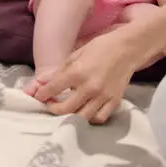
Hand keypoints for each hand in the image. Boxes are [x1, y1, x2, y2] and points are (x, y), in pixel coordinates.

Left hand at [32, 26, 149, 123]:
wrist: (127, 49)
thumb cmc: (100, 48)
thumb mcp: (76, 54)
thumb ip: (60, 71)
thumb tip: (42, 82)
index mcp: (78, 72)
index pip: (53, 89)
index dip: (42, 95)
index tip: (38, 97)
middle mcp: (89, 87)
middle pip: (65, 109)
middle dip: (53, 109)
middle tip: (50, 104)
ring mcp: (103, 97)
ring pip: (82, 117)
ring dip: (70, 116)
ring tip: (67, 109)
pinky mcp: (114, 101)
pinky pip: (99, 118)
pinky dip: (90, 118)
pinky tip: (85, 111)